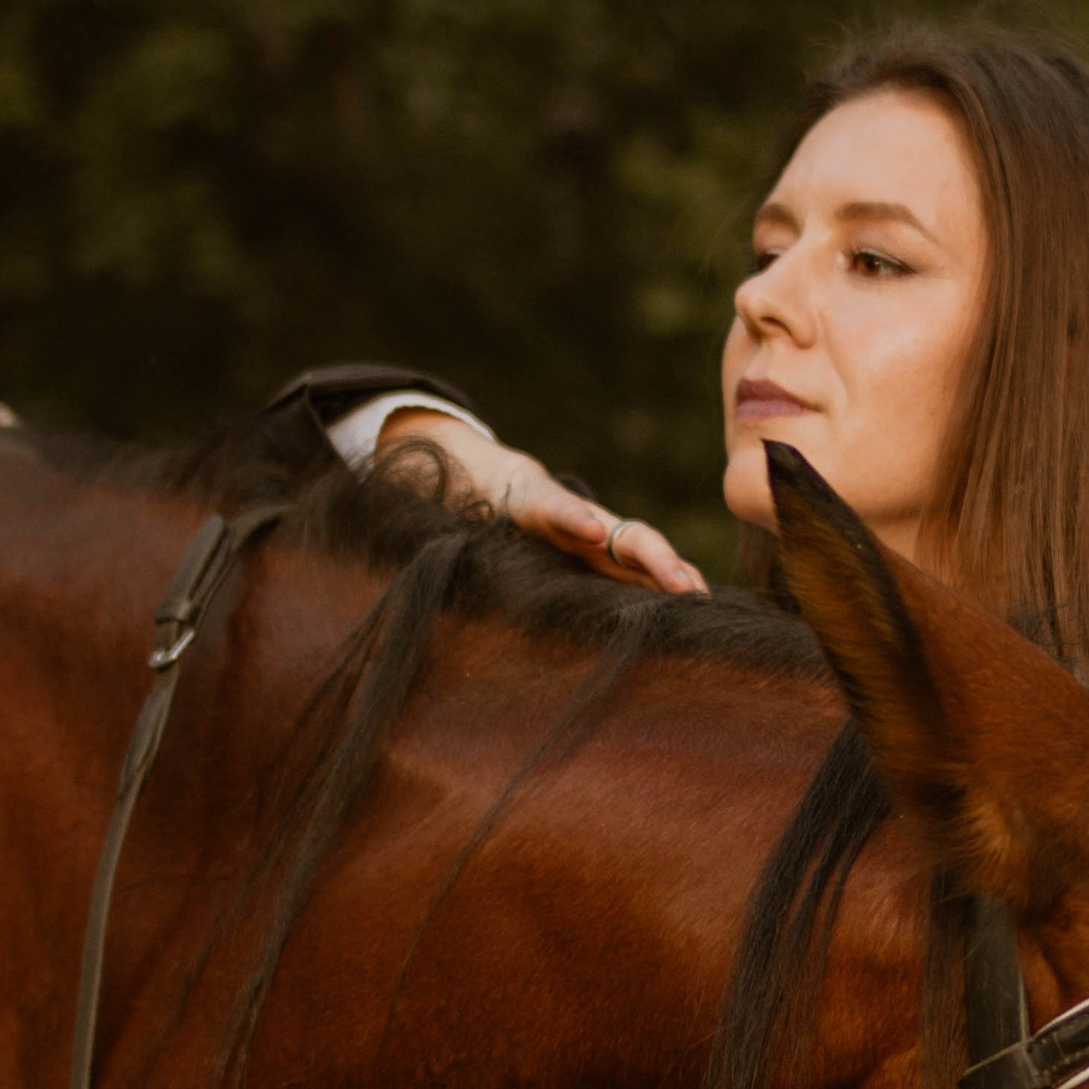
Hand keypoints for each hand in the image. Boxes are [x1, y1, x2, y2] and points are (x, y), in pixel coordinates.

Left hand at [374, 411, 707, 596]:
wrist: (477, 470)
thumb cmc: (449, 493)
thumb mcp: (433, 499)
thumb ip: (421, 517)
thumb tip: (384, 527)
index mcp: (523, 499)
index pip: (551, 507)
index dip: (570, 518)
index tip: (589, 531)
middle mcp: (568, 518)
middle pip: (617, 532)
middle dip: (651, 558)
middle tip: (684, 588)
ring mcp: (591, 537)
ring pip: (637, 553)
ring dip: (670, 576)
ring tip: (703, 607)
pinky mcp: (598, 556)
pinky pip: (635, 572)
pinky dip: (665, 588)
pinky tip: (699, 618)